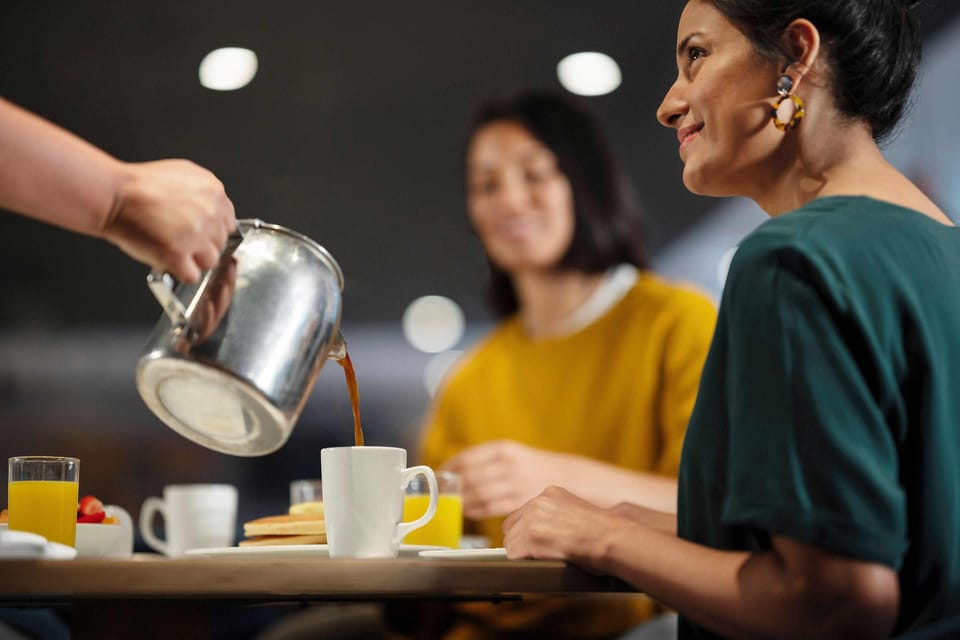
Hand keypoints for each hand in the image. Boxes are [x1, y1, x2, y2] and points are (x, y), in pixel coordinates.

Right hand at [102, 159, 235, 282]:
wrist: (114, 195)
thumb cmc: (139, 185)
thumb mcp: (181, 172)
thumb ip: (204, 191)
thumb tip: (214, 206)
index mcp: (214, 192)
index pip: (228, 223)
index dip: (212, 230)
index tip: (199, 232)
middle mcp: (210, 213)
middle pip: (220, 243)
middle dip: (202, 244)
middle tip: (180, 239)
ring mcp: (196, 236)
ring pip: (210, 261)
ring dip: (193, 260)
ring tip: (173, 249)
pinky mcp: (178, 254)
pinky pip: (192, 275)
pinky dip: (180, 272)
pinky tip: (168, 260)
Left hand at [443, 440, 569, 518]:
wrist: (563, 475)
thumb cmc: (529, 465)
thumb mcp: (509, 452)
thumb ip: (483, 459)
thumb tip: (451, 471)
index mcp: (502, 448)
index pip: (467, 457)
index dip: (449, 468)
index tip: (438, 475)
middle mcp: (508, 463)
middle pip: (470, 477)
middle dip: (452, 486)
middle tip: (440, 492)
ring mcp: (515, 483)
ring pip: (478, 494)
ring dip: (461, 500)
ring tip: (452, 503)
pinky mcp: (519, 501)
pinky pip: (490, 507)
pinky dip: (475, 510)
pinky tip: (468, 511)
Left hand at [502, 486, 630, 572]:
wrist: (612, 537)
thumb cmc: (603, 532)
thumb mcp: (577, 510)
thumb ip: (556, 514)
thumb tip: (543, 531)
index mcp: (550, 493)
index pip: (522, 513)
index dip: (525, 531)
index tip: (533, 542)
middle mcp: (538, 502)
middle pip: (511, 526)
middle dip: (520, 542)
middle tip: (535, 554)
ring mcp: (533, 518)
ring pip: (510, 542)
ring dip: (522, 553)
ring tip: (542, 559)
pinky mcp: (531, 536)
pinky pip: (513, 554)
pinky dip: (523, 562)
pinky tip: (540, 563)